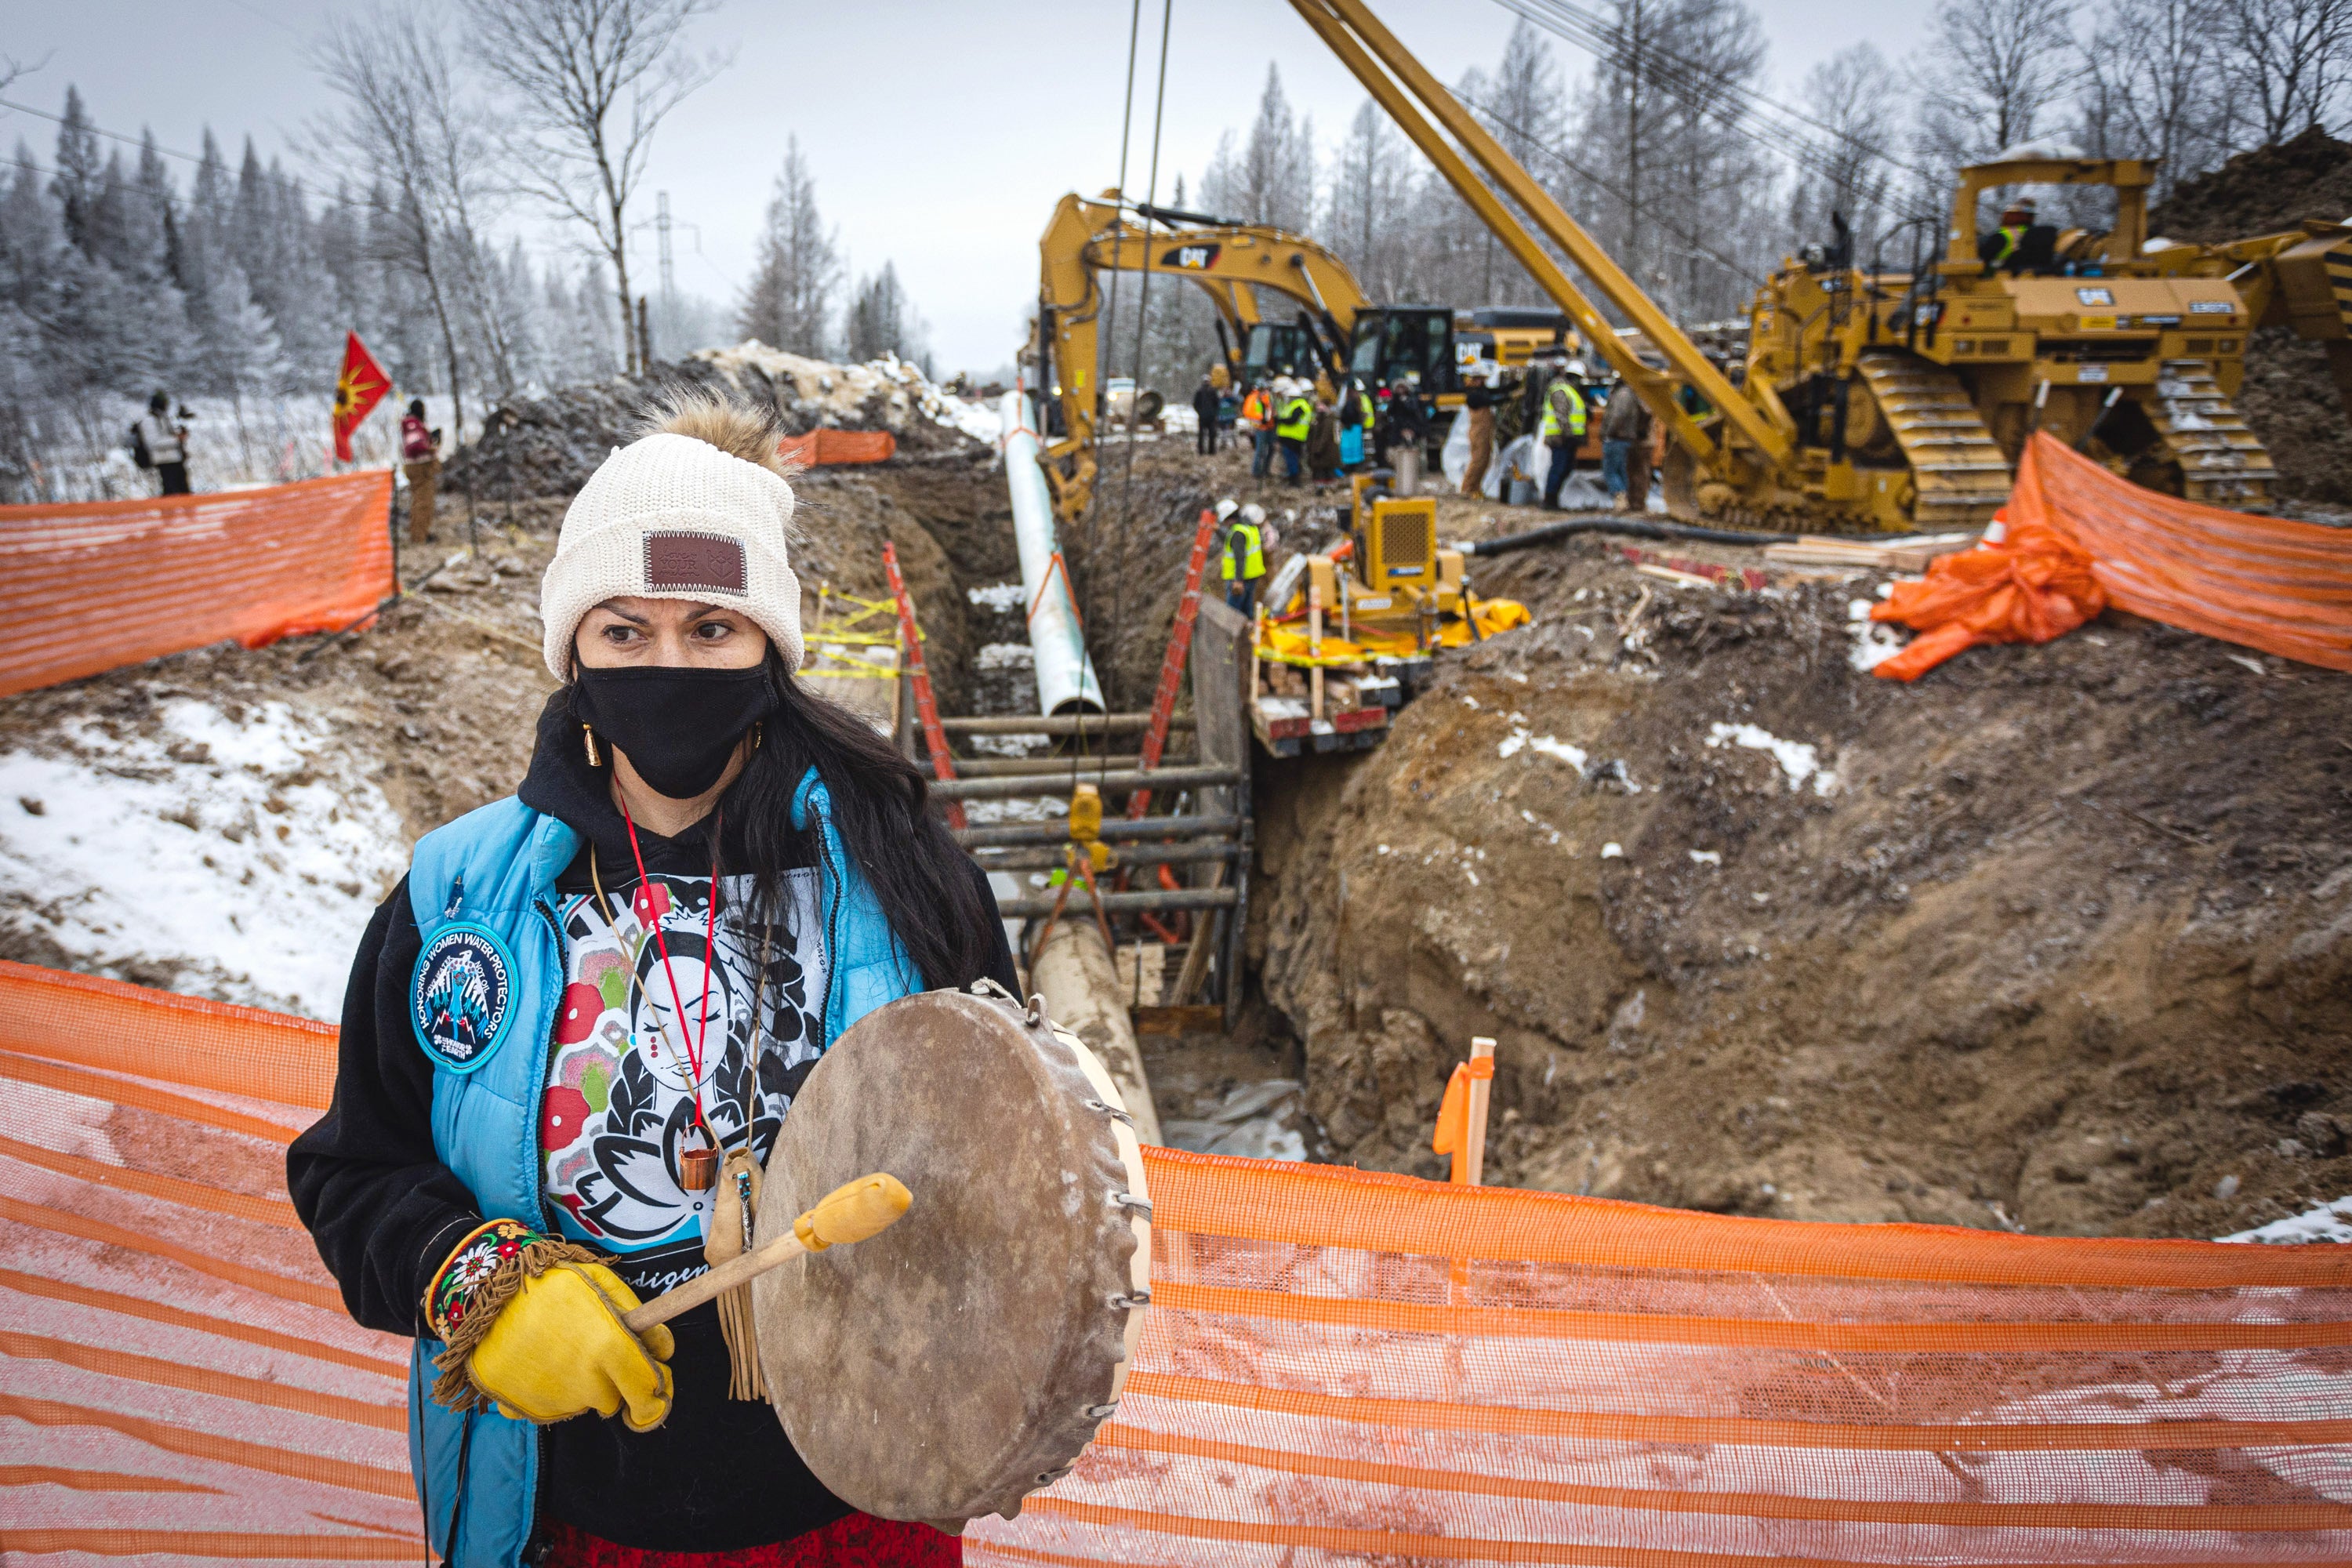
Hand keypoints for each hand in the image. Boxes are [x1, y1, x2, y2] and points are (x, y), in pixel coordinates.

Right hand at [467, 1260, 674, 1429]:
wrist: (485, 1291)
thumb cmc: (551, 1281)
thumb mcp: (601, 1282)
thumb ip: (637, 1314)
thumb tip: (664, 1349)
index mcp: (608, 1351)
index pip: (649, 1395)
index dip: (656, 1390)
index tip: (654, 1380)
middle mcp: (583, 1384)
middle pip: (614, 1398)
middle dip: (613, 1377)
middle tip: (593, 1345)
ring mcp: (550, 1400)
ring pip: (583, 1402)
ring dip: (581, 1382)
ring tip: (561, 1346)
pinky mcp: (520, 1408)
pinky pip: (550, 1406)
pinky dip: (550, 1390)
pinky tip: (540, 1361)